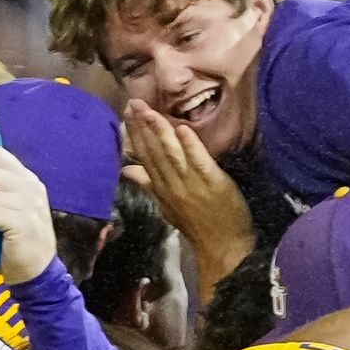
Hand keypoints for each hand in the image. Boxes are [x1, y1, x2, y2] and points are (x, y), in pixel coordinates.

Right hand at [123, 100, 253, 287]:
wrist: (222, 246)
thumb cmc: (197, 226)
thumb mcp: (167, 206)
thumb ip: (148, 185)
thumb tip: (126, 169)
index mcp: (161, 187)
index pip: (144, 156)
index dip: (136, 134)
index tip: (128, 114)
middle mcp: (171, 183)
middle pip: (154, 151)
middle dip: (143, 126)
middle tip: (134, 103)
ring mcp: (190, 183)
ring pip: (171, 153)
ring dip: (159, 131)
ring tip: (150, 111)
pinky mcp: (212, 183)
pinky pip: (198, 162)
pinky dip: (190, 146)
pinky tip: (182, 129)